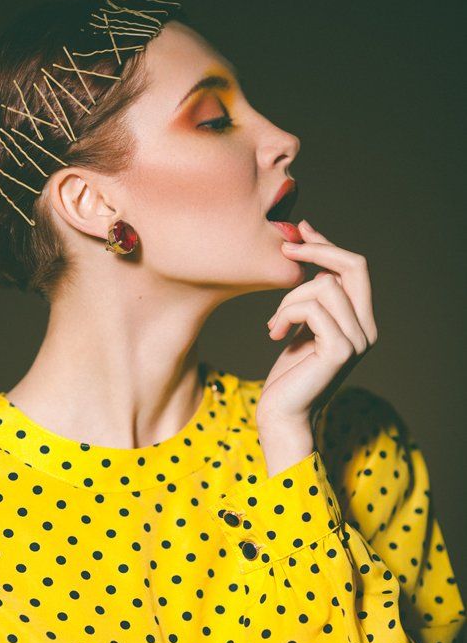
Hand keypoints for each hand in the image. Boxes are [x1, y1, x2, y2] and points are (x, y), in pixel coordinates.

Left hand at [256, 219, 378, 439]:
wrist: (281, 414)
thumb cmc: (287, 374)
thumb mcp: (301, 326)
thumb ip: (311, 297)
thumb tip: (303, 249)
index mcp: (361, 322)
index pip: (355, 269)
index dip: (328, 245)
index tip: (301, 229)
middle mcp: (367, 329)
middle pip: (354, 266)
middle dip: (318, 250)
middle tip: (285, 250)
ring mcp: (358, 340)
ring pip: (323, 286)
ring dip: (289, 300)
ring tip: (275, 324)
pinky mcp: (340, 350)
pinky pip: (312, 308)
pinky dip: (287, 314)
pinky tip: (275, 334)